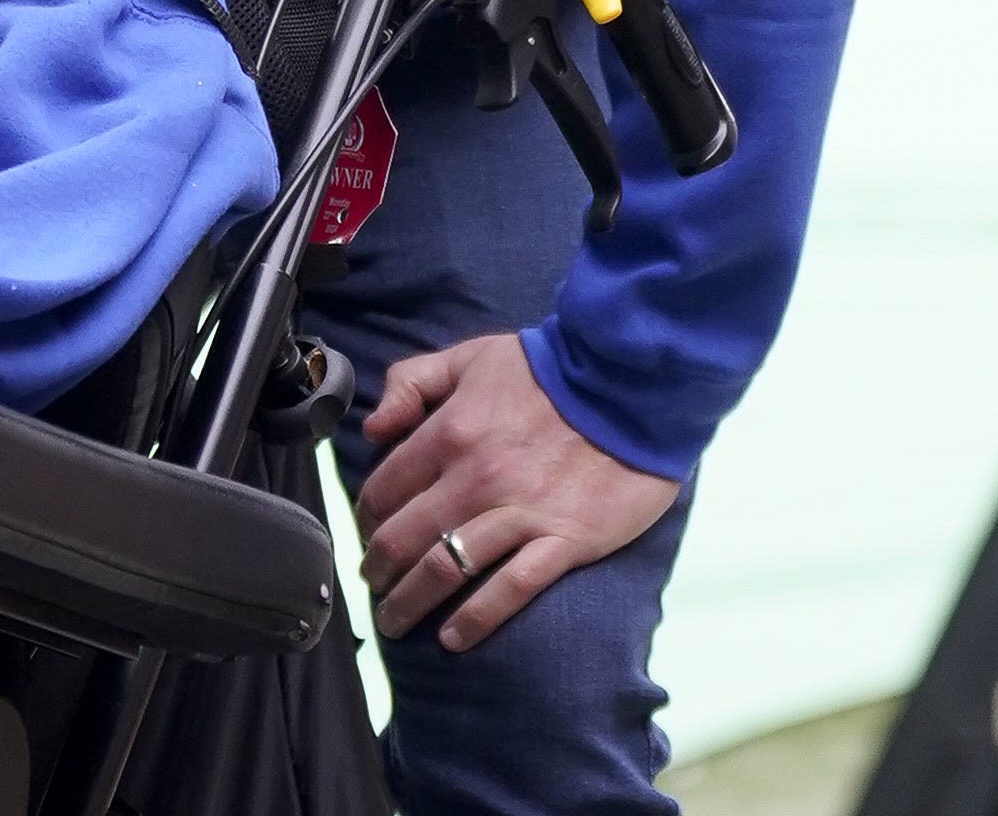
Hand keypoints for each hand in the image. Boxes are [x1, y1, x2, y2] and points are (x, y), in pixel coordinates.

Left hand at [354, 332, 677, 649]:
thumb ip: (411, 382)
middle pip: (405, 537)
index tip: (366, 535)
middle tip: (371, 587)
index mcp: (449, 432)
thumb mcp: (470, 357)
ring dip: (410, 602)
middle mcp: (475, 478)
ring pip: (446, 569)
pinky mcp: (564, 541)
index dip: (367, 518)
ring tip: (394, 621)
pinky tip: (453, 639)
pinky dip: (476, 619)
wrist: (631, 384)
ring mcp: (520, 514)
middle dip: (378, 569)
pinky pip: (510, 589)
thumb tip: (374, 428)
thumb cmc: (549, 370)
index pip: (386, 487)